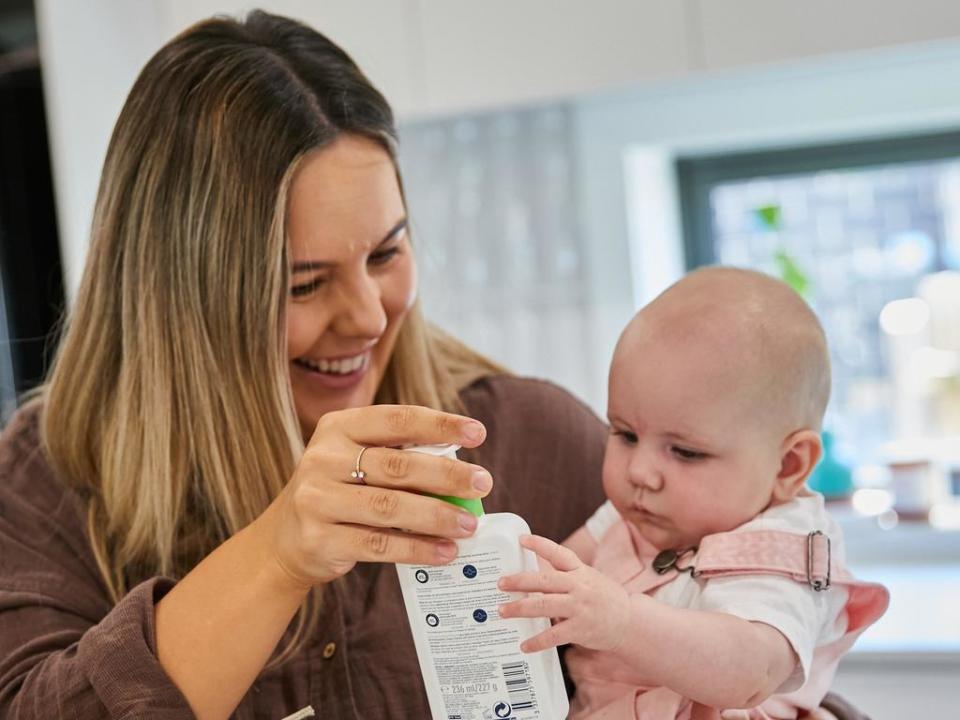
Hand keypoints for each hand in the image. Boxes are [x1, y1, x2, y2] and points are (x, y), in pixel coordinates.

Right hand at [268, 405, 492, 586]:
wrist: (283, 539)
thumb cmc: (340, 492)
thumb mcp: (358, 461)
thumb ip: (399, 458)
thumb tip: (464, 471)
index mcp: (338, 428)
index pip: (397, 419)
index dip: (440, 424)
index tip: (478, 433)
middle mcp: (323, 459)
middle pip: (397, 465)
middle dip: (447, 475)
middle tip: (483, 483)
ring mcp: (317, 500)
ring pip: (389, 508)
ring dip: (436, 516)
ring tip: (469, 525)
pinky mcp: (319, 540)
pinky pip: (378, 545)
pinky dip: (417, 549)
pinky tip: (445, 551)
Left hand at [497, 534, 632, 652]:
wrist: (630, 622)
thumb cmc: (604, 598)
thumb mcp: (589, 578)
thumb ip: (565, 575)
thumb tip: (533, 575)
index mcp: (580, 571)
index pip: (559, 553)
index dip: (540, 545)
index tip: (522, 539)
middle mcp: (579, 586)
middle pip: (545, 580)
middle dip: (520, 581)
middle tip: (500, 583)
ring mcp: (580, 608)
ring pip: (545, 605)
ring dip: (520, 608)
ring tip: (502, 611)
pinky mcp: (581, 629)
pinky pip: (554, 635)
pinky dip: (537, 641)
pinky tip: (524, 645)